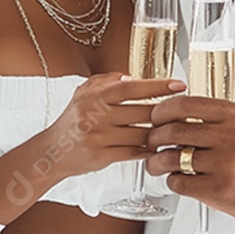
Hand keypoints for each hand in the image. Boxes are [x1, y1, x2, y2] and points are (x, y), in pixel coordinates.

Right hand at [44, 72, 186, 180]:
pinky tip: (155, 148)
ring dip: (159, 134)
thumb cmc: (73, 120)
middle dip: (165, 113)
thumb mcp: (84, 93)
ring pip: (141, 134)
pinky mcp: (101, 157)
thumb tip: (133, 76)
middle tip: (183, 112)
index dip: (158, 86)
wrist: (52, 151)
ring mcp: (98, 137)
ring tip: (172, 131)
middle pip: (142, 112)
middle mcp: (95, 115)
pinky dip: (147, 150)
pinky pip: (134, 152)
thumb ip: (108, 80)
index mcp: (94, 96)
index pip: (131, 87)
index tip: (179, 85)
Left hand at [144, 95, 234, 224]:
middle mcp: (230, 137)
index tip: (155, 118)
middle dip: (154, 138)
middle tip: (151, 143)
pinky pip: (180, 183)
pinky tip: (178, 180)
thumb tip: (177, 116)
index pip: (184, 104)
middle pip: (173, 131)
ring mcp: (224, 165)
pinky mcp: (219, 190)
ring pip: (172, 159)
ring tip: (156, 164)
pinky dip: (172, 182)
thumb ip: (216, 118)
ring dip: (157, 162)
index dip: (161, 111)